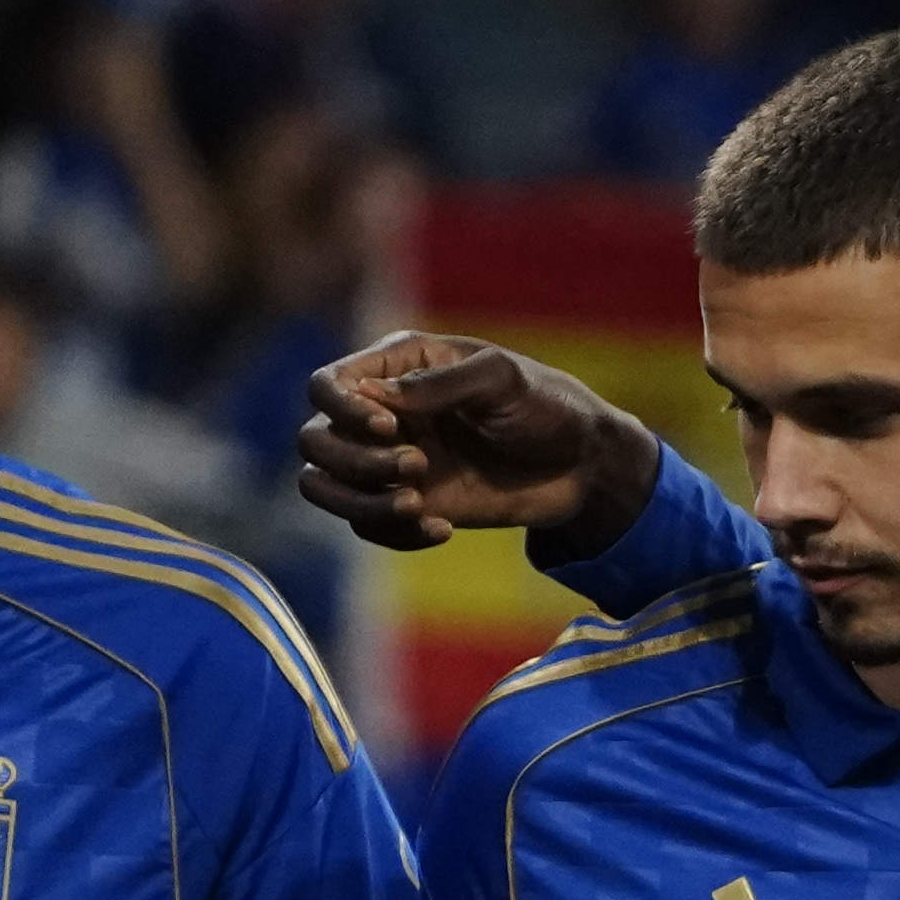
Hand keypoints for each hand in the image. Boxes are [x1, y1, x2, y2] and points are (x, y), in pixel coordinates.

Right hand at [291, 331, 667, 559]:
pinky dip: (394, 533)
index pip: (326, 385)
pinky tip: (443, 530)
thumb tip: (372, 397)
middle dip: (355, 460)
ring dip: (360, 503)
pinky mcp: (408, 504)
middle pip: (315, 440)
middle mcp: (381, 414)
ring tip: (419, 505)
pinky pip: (366, 526)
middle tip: (419, 467)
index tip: (388, 426)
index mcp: (397, 366)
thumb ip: (438, 384)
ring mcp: (390, 461)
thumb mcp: (501, 380)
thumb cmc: (547, 405)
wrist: (584, 466)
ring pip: (325, 487)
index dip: (341, 407)